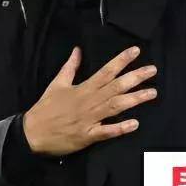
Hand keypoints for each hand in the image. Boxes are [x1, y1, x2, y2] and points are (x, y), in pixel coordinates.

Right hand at [23, 46, 156, 156]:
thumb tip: (77, 50)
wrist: (32, 133)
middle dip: (135, 77)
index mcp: (82, 88)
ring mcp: (90, 119)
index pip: (105, 71)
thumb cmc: (46, 108)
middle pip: (115, 87)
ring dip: (134, 99)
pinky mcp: (88, 136)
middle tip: (153, 70)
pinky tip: (135, 124)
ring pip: (115, 107)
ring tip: (152, 93)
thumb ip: (70, 67)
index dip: (121, 61)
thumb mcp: (56, 84)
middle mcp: (89, 101)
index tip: (136, 51)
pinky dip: (120, 128)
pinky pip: (106, 132)